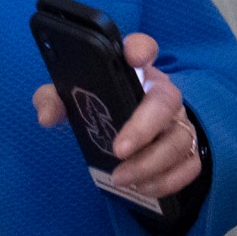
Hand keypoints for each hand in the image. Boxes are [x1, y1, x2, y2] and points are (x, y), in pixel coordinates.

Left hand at [32, 32, 203, 197]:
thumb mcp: (74, 99)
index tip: (133, 58)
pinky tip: (142, 187)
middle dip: (143, 127)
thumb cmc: (103, 108)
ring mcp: (180, 121)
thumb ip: (54, 99)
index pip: (143, 48)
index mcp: (135, 72)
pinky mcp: (189, 149)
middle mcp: (162, 93)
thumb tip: (47, 116)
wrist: (136, 135)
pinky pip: (189, 166)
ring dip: (150, 164)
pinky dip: (167, 181)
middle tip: (117, 151)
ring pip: (178, 139)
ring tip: (120, 178)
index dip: (141, 49)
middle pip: (166, 101)